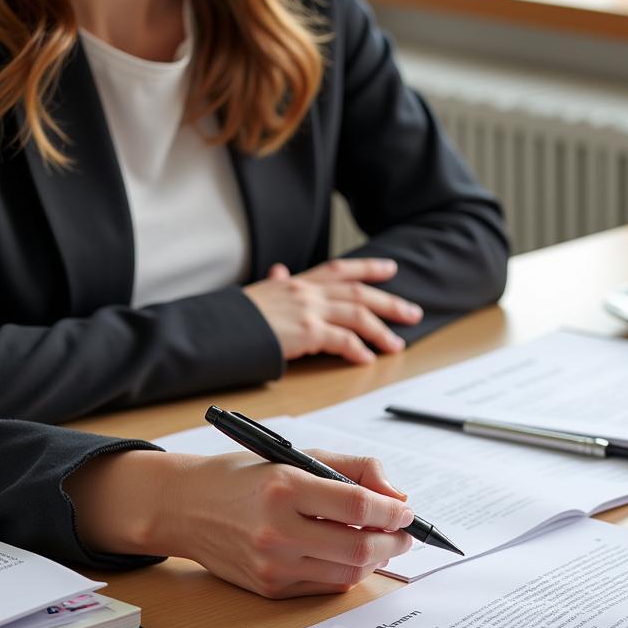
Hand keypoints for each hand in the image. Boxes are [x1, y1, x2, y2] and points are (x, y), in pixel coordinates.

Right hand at [66, 448, 415, 597]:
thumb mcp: (297, 457)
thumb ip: (353, 470)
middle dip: (393, 542)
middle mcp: (277, 530)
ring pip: (347, 572)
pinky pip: (325, 585)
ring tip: (382, 544)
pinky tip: (351, 556)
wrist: (185, 507)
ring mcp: (272, 564)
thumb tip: (395, 496)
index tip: (406, 511)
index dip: (392, 512)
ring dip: (375, 560)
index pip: (357, 506)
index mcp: (285, 488)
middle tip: (405, 534)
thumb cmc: (246, 478)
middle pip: (359, 548)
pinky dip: (347, 572)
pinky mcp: (269, 587)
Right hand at [243, 259, 423, 363]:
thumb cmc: (233, 315)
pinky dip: (358, 350)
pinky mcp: (306, 332)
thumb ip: (276, 281)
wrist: (215, 328)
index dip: (369, 268)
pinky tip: (367, 359)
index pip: (341, 269)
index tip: (390, 269)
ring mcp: (308, 309)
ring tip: (396, 344)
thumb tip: (279, 270)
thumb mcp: (258, 291)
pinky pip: (342, 340)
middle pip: (360, 293)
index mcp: (297, 281)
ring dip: (381, 331)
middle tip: (413, 313)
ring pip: (358, 316)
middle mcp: (307, 291)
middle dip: (390, 303)